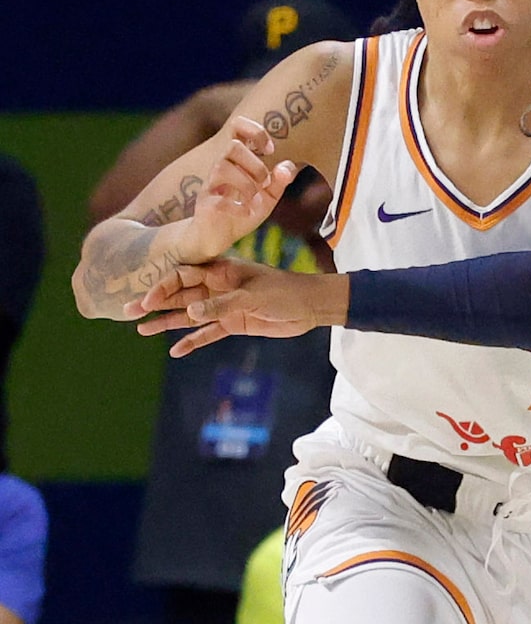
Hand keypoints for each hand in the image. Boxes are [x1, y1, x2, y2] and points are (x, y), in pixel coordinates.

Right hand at [127, 263, 348, 355]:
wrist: (309, 307)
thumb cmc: (283, 292)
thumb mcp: (252, 297)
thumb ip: (222, 305)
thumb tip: (192, 314)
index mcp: (220, 272)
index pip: (182, 276)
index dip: (162, 287)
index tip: (147, 301)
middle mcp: (216, 288)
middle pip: (178, 296)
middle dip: (153, 304)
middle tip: (127, 313)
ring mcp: (223, 307)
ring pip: (188, 315)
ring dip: (166, 322)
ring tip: (141, 330)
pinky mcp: (233, 324)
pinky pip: (208, 334)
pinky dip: (193, 342)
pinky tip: (175, 351)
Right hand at [172, 118, 297, 263]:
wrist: (215, 236)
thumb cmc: (241, 211)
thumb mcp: (267, 197)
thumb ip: (279, 182)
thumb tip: (288, 167)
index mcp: (237, 160)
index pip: (237, 127)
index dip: (254, 131)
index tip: (269, 149)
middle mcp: (221, 166)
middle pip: (232, 146)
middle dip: (255, 164)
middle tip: (263, 182)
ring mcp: (211, 184)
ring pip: (222, 166)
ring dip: (246, 184)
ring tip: (254, 199)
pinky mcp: (206, 204)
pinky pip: (218, 199)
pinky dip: (237, 207)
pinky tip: (245, 213)